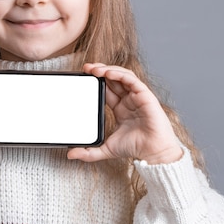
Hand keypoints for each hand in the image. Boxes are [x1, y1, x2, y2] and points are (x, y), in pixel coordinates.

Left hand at [67, 63, 182, 164]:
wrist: (152, 152)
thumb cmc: (134, 148)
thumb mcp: (105, 149)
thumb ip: (88, 152)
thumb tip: (70, 154)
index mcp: (120, 108)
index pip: (107, 89)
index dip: (96, 81)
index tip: (83, 77)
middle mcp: (128, 100)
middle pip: (113, 79)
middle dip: (99, 71)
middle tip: (85, 68)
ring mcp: (137, 96)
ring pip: (122, 76)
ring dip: (108, 70)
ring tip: (94, 69)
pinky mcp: (145, 95)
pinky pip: (131, 80)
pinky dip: (120, 74)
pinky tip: (108, 73)